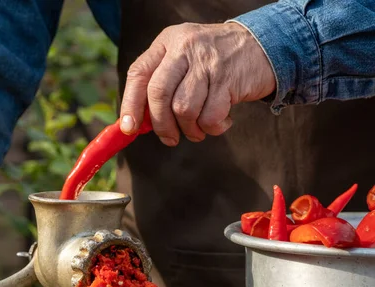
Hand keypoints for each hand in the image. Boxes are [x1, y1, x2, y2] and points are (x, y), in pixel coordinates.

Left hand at [120, 22, 275, 145]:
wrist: (263, 44)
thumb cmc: (213, 62)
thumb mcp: (183, 59)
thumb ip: (161, 85)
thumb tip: (138, 123)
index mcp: (167, 42)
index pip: (139, 74)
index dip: (130, 104)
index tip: (128, 129)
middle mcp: (185, 48)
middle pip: (159, 93)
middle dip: (161, 124)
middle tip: (169, 138)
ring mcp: (207, 62)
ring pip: (184, 109)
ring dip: (189, 129)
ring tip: (198, 129)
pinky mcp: (228, 79)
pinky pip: (210, 117)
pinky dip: (212, 128)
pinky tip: (220, 121)